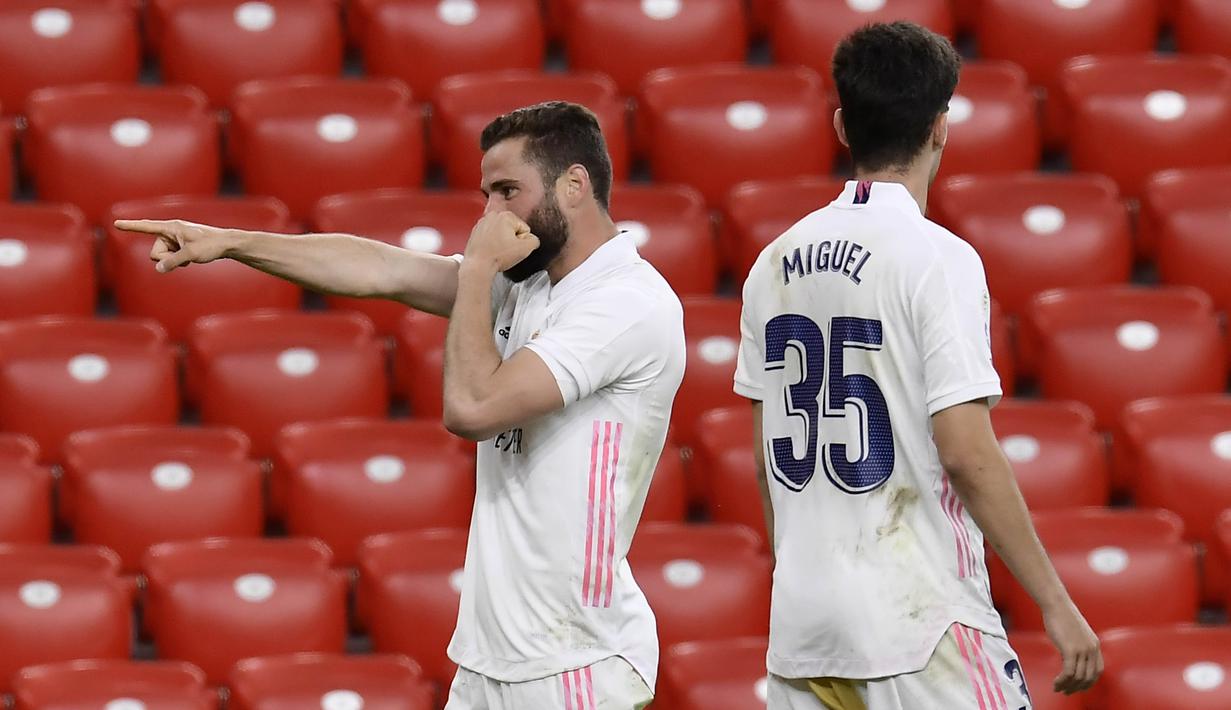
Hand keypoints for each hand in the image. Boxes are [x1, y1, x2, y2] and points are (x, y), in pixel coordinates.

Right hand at [113, 218, 233, 272]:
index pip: (146, 226)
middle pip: (155, 252)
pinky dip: (179, 261)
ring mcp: (174, 239)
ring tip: (191, 256)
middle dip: (167, 259)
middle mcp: (170, 232)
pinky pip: (170, 258)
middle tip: (186, 257)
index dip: (131, 226)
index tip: (116, 223)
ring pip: (162, 258)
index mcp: (171, 227)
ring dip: (174, 261)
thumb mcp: (191, 254)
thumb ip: (172, 261)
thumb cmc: (210, 245)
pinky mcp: (178, 246)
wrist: (226, 244)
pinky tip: (192, 257)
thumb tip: (158, 269)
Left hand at [463, 211, 539, 272]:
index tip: (513, 248)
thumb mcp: (525, 249)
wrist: (478, 265)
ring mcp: (482, 223)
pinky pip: (490, 237)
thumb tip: (532, 239)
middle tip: (505, 251)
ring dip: (501, 242)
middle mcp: (493, 215)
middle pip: (512, 230)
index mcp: (506, 215)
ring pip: (501, 233)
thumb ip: (534, 240)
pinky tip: (490, 251)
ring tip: (497, 252)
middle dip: (511, 240)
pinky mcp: (475, 232)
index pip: (524, 229)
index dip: (522, 241)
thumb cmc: (497, 256)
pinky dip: (491, 244)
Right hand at [1043, 600, 1101, 693]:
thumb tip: (1072, 658)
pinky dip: (1062, 681)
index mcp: (1095, 645)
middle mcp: (1092, 649)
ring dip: (1068, 686)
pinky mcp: (1070, 650)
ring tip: (1058, 688)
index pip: (1098, 671)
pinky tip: (1056, 682)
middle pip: (1089, 677)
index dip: (1089, 682)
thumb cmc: (1062, 615)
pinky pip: (1069, 672)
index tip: (1079, 686)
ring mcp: (1082, 650)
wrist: (1057, 604)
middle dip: (1078, 688)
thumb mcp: (1076, 633)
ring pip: (1078, 677)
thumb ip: (1079, 645)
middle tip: (1067, 691)